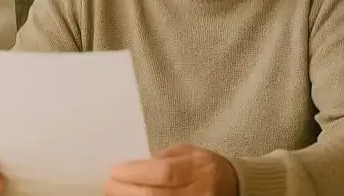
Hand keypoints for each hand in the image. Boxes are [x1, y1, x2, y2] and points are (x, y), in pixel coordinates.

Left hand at [106, 143, 237, 195]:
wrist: (234, 187)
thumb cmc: (206, 166)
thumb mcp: (188, 152)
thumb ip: (163, 158)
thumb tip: (133, 168)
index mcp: (199, 167)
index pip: (164, 172)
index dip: (136, 173)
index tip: (116, 170)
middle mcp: (199, 191)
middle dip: (127, 191)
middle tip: (109, 185)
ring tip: (115, 195)